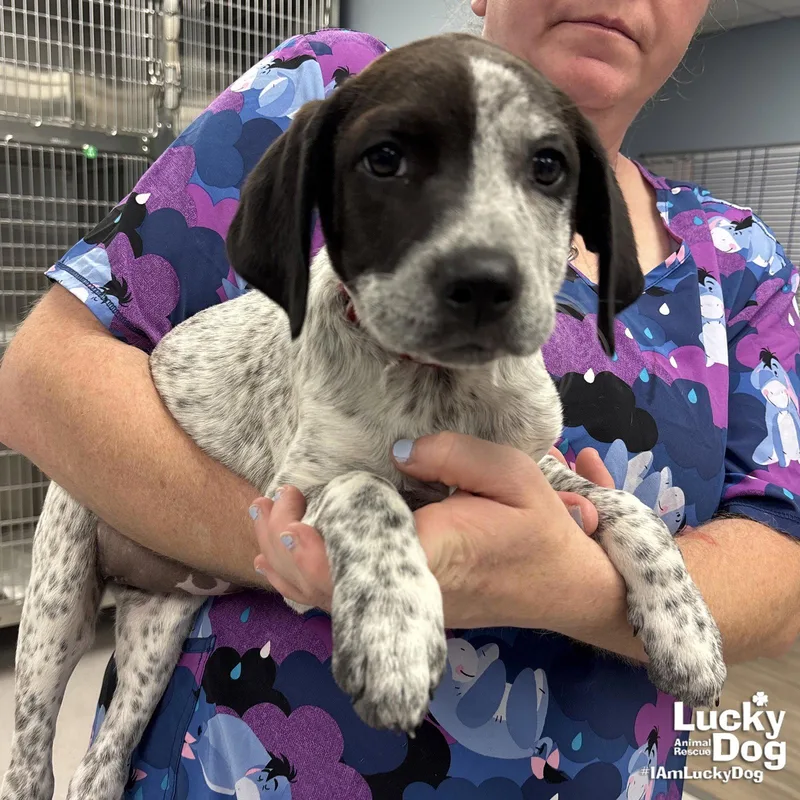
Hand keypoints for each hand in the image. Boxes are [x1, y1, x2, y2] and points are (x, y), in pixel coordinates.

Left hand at [252, 434, 621, 630]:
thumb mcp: (514, 476)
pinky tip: (284, 562)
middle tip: (270, 500)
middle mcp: (411, 591)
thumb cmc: (541, 529)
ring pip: (329, 600)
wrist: (564, 586)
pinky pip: (345, 603)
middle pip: (325, 587)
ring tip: (265, 519)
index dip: (306, 544)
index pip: (352, 563)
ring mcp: (408, 607)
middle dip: (282, 544)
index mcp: (433, 555)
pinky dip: (307, 581)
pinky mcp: (409, 608)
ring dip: (287, 562)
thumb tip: (398, 453)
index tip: (289, 502)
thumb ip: (454, 456)